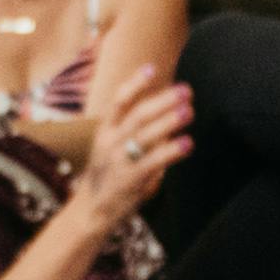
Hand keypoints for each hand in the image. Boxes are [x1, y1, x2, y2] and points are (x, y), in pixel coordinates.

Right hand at [64, 78, 192, 228]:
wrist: (90, 211)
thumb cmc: (109, 178)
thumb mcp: (115, 151)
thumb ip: (139, 137)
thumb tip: (168, 120)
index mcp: (105, 131)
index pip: (118, 101)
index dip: (135, 83)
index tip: (152, 67)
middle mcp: (110, 142)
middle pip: (138, 114)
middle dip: (163, 100)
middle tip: (186, 90)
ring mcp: (119, 160)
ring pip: (145, 135)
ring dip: (169, 121)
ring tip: (189, 111)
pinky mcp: (130, 178)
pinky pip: (153, 161)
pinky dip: (171, 151)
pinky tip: (188, 143)